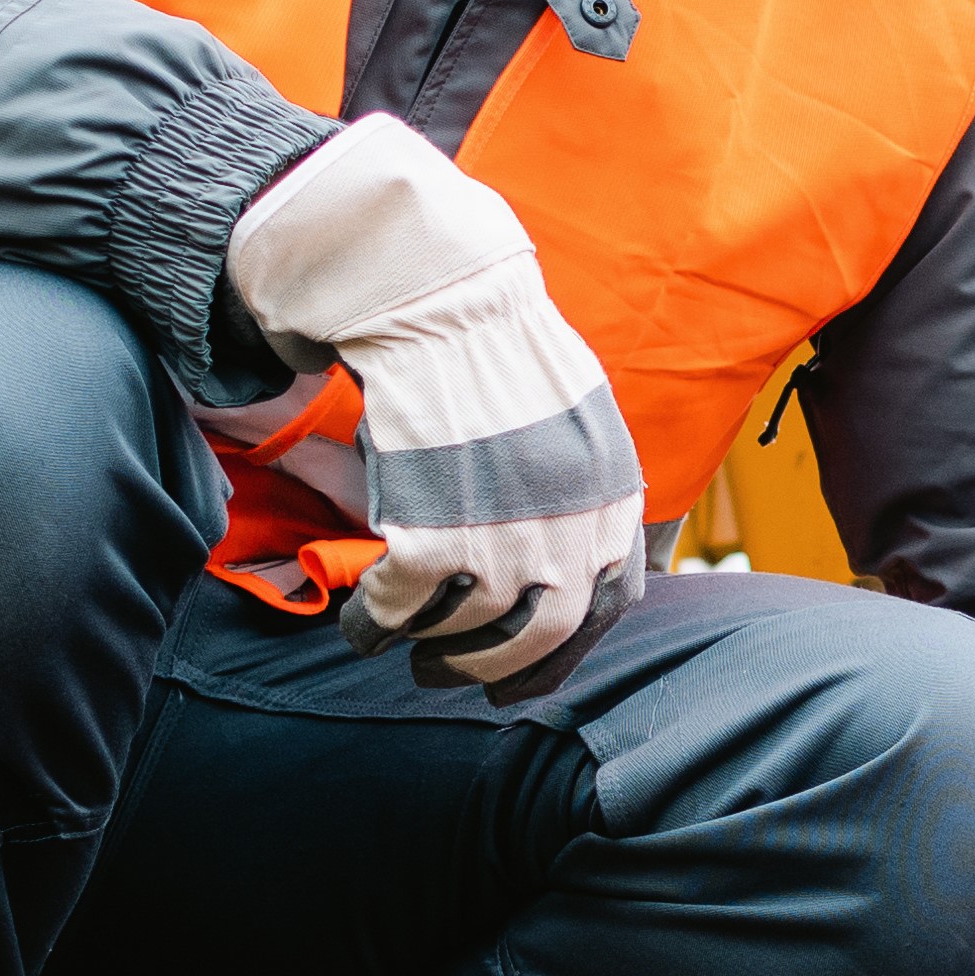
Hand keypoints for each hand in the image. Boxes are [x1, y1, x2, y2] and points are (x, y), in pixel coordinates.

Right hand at [228, 117, 646, 692]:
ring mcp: (505, 541)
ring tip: (399, 633)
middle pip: (538, 637)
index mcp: (613, 499)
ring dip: (425, 643)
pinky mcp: (433, 539)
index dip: (560, 650)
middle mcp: (571, 532)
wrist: (440, 300)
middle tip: (446, 675)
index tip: (518, 670)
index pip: (609, 608)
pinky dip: (374, 624)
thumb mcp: (578, 419)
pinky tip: (361, 622)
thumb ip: (584, 490)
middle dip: (486, 666)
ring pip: (463, 631)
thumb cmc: (498, 349)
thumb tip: (581, 559)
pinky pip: (400, 611)